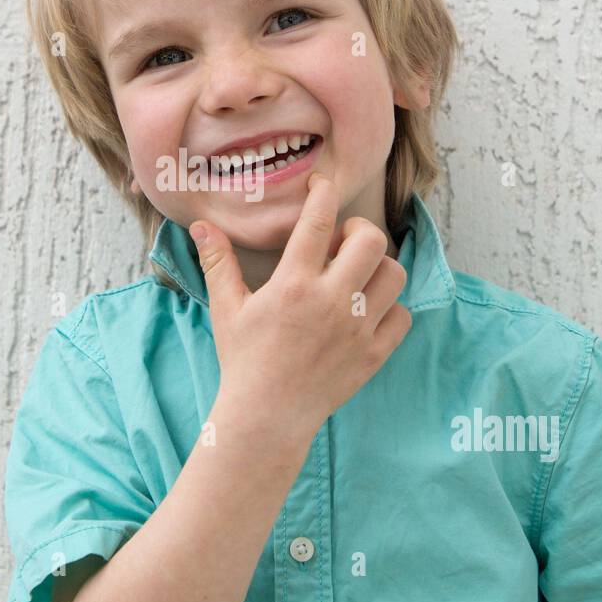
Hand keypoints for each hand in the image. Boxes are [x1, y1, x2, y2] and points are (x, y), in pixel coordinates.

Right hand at [190, 172, 412, 445]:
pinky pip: (401, 316)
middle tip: (341, 241)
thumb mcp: (226, 308)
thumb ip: (218, 262)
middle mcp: (331, 302)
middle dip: (359, 230)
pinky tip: (367, 311)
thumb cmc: (243, 360)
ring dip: (377, 267)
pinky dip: (390, 308)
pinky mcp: (374, 354)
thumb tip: (201, 225)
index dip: (324, 192)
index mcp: (293, 285)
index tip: (321, 185)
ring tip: (355, 275)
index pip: (318, 220)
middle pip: (370, 240)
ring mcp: (357, 329)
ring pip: (393, 275)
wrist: (266, 417)